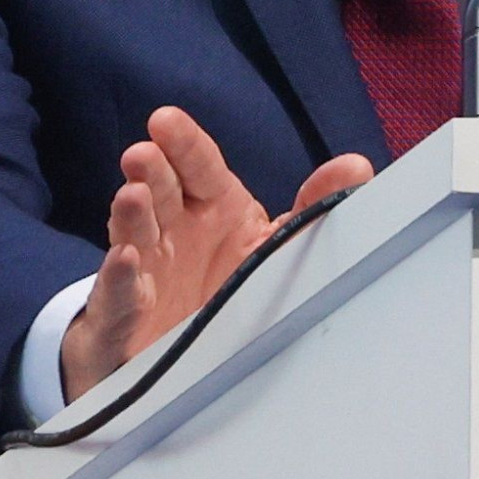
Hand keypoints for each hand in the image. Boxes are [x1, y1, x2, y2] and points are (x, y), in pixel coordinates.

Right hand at [59, 108, 375, 406]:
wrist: (186, 357)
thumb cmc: (227, 283)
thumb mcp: (274, 245)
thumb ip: (313, 208)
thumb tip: (357, 166)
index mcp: (211, 206)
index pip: (198, 166)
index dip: (182, 144)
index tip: (165, 121)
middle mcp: (173, 231)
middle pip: (160, 193)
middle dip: (151, 172)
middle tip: (143, 154)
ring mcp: (146, 271)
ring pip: (134, 236)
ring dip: (132, 216)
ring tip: (134, 196)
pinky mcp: (126, 316)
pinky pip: (121, 296)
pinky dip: (122, 279)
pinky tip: (127, 261)